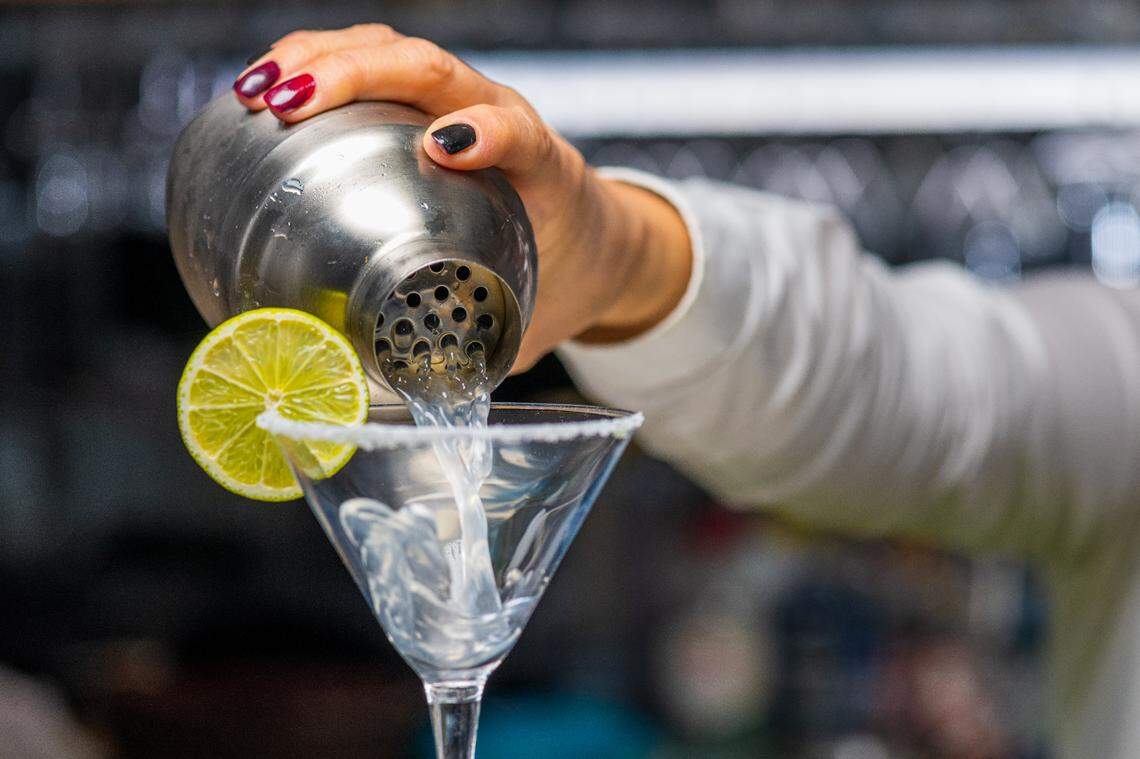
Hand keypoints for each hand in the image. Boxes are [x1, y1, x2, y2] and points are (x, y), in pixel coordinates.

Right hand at [233, 24, 690, 370]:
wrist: (594, 239)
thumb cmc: (563, 273)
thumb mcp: (538, 314)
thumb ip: (490, 351)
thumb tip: (426, 402)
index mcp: (540, 170)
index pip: (520, 131)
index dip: (487, 129)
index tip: (442, 148)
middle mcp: (500, 117)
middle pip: (431, 68)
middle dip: (356, 75)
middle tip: (286, 106)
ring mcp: (461, 100)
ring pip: (392, 51)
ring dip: (321, 59)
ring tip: (258, 92)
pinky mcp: (427, 104)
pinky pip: (374, 66)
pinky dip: (318, 66)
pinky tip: (267, 91)